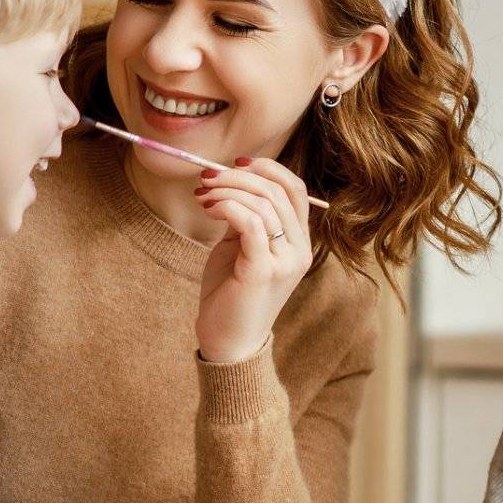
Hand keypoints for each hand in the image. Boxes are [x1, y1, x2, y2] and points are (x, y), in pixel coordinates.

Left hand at [194, 158, 314, 364]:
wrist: (227, 340)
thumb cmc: (230, 293)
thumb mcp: (240, 246)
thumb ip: (245, 217)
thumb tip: (231, 182)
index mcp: (298, 242)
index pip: (295, 189)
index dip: (268, 168)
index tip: (236, 162)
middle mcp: (299, 251)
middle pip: (277, 191)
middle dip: (238, 176)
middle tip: (207, 178)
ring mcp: (285, 262)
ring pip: (263, 204)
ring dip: (227, 190)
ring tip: (203, 196)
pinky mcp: (263, 271)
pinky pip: (251, 223)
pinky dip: (228, 206)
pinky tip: (210, 209)